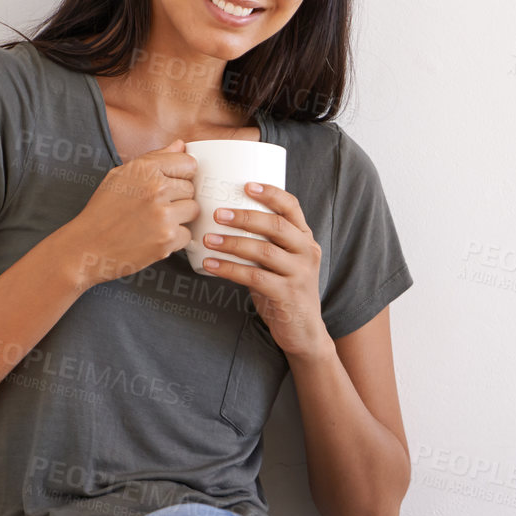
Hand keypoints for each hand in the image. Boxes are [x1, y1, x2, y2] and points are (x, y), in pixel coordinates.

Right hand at [68, 141, 199, 288]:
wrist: (87, 247)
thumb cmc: (102, 211)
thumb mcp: (121, 175)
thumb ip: (155, 158)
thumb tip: (180, 145)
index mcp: (145, 169)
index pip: (188, 163)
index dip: (181, 174)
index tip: (170, 184)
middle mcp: (156, 189)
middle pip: (191, 188)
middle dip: (178, 198)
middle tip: (154, 207)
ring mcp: (163, 215)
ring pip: (193, 210)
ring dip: (179, 218)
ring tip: (155, 221)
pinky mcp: (167, 239)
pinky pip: (187, 234)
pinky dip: (174, 238)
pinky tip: (154, 236)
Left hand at [201, 183, 329, 358]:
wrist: (304, 331)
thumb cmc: (285, 290)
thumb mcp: (282, 262)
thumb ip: (264, 243)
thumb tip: (222, 222)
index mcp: (305, 238)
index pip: (292, 207)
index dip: (270, 193)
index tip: (246, 185)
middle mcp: (307, 252)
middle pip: (276, 226)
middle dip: (244, 217)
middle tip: (217, 213)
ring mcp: (299, 274)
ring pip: (264, 251)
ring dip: (232, 243)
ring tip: (208, 238)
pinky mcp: (286, 294)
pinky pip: (254, 277)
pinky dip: (229, 269)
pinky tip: (210, 264)